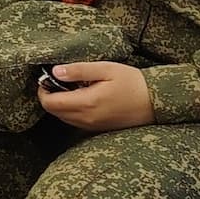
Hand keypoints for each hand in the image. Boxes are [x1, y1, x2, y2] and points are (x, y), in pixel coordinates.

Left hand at [38, 61, 153, 131]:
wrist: (156, 101)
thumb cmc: (133, 83)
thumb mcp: (106, 69)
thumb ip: (78, 70)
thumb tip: (55, 71)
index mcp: (86, 103)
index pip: (50, 103)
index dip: (43, 89)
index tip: (47, 77)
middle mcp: (86, 119)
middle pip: (53, 112)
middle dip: (49, 96)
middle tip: (58, 80)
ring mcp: (92, 126)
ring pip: (63, 118)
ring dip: (60, 104)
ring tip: (71, 87)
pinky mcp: (98, 128)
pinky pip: (74, 122)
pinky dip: (71, 110)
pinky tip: (82, 97)